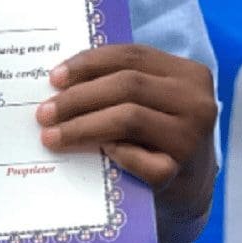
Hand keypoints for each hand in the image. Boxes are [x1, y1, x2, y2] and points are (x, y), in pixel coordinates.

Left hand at [35, 44, 217, 242]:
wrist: (190, 186)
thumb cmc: (158, 133)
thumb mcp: (151, 99)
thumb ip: (120, 83)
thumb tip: (60, 81)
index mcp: (189, 74)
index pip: (131, 56)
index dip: (89, 63)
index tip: (54, 78)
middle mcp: (197, 102)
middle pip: (127, 85)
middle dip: (78, 97)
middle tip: (44, 112)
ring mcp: (191, 139)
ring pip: (128, 118)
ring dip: (82, 126)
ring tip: (52, 136)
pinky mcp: (180, 173)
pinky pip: (135, 158)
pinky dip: (111, 153)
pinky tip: (94, 153)